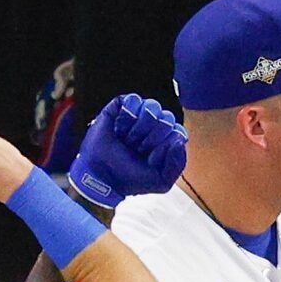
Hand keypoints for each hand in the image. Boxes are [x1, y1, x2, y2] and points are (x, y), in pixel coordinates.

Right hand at [64, 93, 186, 208]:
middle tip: (136, 150)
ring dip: (137, 129)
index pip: (178, 132)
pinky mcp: (121, 106)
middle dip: (150, 138)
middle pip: (167, 118)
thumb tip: (179, 140)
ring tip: (126, 140)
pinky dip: (126, 117)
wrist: (101, 176)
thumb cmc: (130, 179)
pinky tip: (118, 129)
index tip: (150, 159)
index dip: (164, 146)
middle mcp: (155, 125)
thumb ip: (178, 164)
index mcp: (166, 140)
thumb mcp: (161, 181)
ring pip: (152, 107)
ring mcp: (138, 114)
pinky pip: (134, 100)